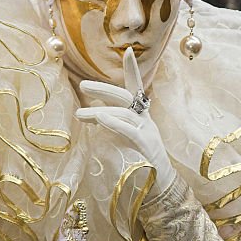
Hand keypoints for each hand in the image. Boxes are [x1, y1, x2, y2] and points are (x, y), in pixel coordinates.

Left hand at [74, 47, 175, 197]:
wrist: (160, 190)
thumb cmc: (139, 167)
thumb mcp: (123, 141)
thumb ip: (111, 127)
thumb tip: (88, 115)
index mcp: (140, 117)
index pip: (135, 89)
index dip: (132, 70)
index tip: (128, 50)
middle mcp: (146, 120)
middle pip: (126, 96)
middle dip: (104, 88)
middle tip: (82, 84)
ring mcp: (148, 132)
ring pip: (124, 113)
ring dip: (99, 112)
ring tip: (80, 115)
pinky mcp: (148, 146)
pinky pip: (130, 130)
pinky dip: (114, 123)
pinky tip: (100, 119)